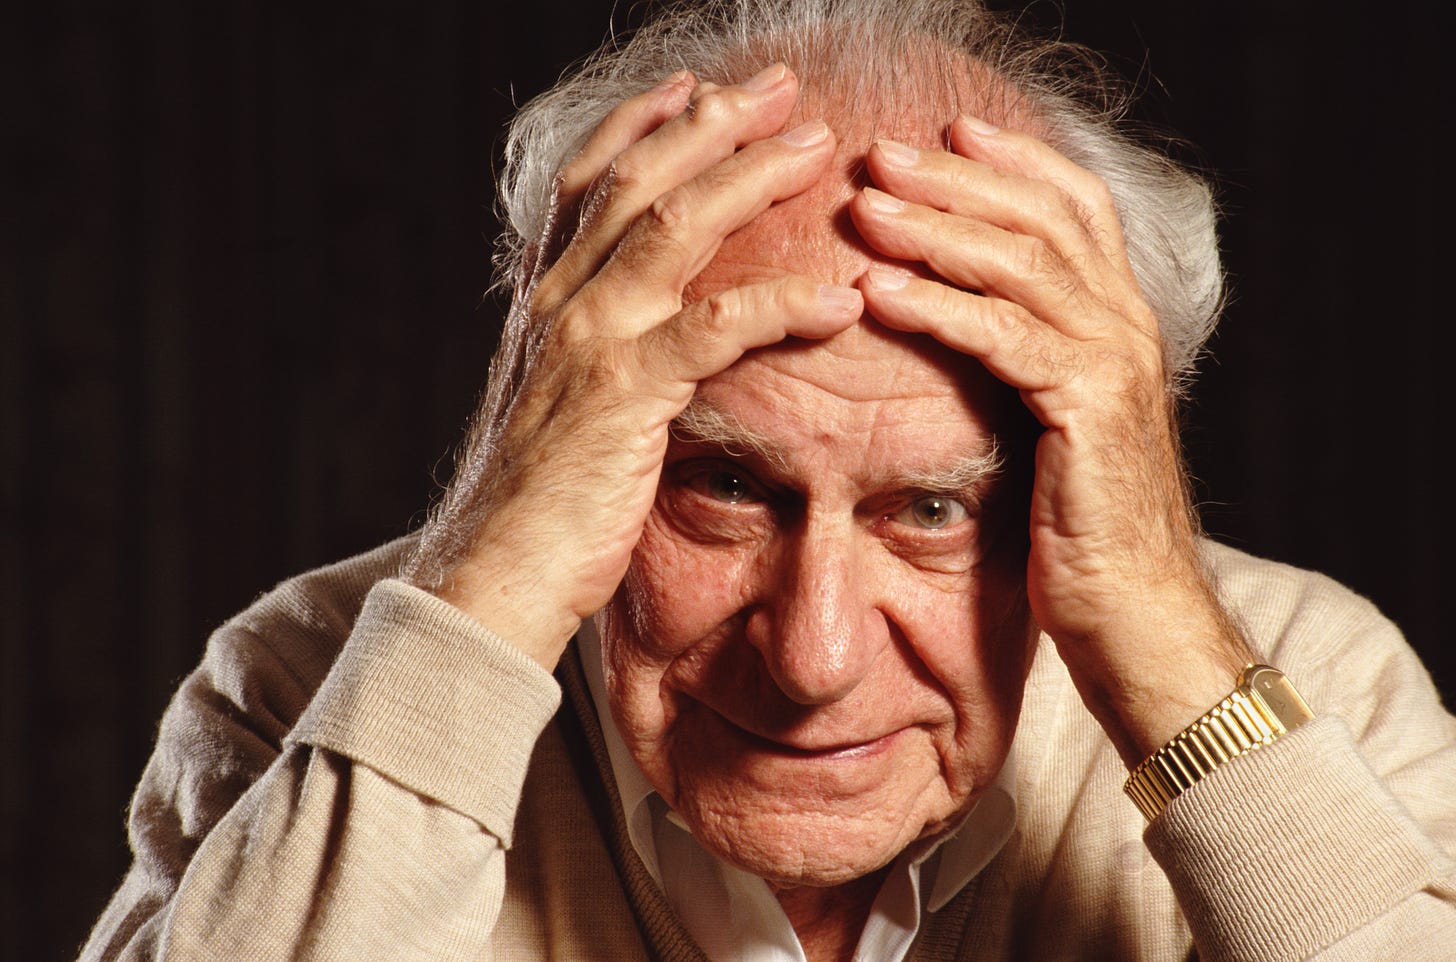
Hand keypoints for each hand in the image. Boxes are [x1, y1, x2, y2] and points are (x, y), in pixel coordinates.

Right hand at [403, 66, 860, 668]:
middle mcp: (558, 304)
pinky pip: (715, 329)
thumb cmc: (537, 501)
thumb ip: (592, 354)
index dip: (641, 124)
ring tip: (818, 144)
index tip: (694, 87)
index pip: (589, 184)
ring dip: (752, 175)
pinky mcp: (622, 394)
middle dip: (713, 120)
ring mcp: (586, 341)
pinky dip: (782, 306)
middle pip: (638, 179)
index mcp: (544, 302)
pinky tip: (840, 301)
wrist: (492, 573)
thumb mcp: (556, 407)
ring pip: (674, 226)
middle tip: (781, 86)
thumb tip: (637, 337)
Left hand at [850, 116, 1250, 763]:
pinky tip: (881, 294)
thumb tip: (961, 329)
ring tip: (866, 208)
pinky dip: (939, 308)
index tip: (948, 131)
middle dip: (957, 178)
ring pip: (1023, 265)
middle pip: (1042, 218)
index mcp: (1117, 324)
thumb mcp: (1054, 431)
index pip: (1075, 210)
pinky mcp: (1088, 411)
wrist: (1138, 616)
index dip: (1013, 163)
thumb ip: (1027, 368)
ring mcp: (1113, 366)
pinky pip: (1005, 339)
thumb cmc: (1084, 532)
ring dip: (937, 229)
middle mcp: (1125, 329)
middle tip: (882, 153)